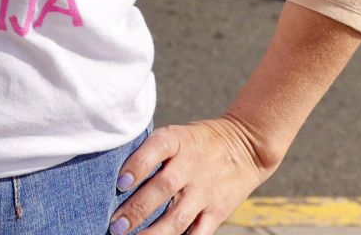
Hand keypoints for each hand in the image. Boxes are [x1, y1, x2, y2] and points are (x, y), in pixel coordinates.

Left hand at [110, 119, 276, 234]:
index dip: (136, 167)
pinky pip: (199, 233)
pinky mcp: (218, 211)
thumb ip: (150, 153)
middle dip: (136, 210)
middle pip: (162, 189)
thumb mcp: (175, 134)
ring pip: (177, 218)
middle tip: (116, 225)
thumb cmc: (196, 142)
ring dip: (153, 233)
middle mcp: (190, 166)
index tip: (120, 184)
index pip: (154, 150)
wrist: (245, 146)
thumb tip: (116, 178)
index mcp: (176, 141)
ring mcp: (205, 191)